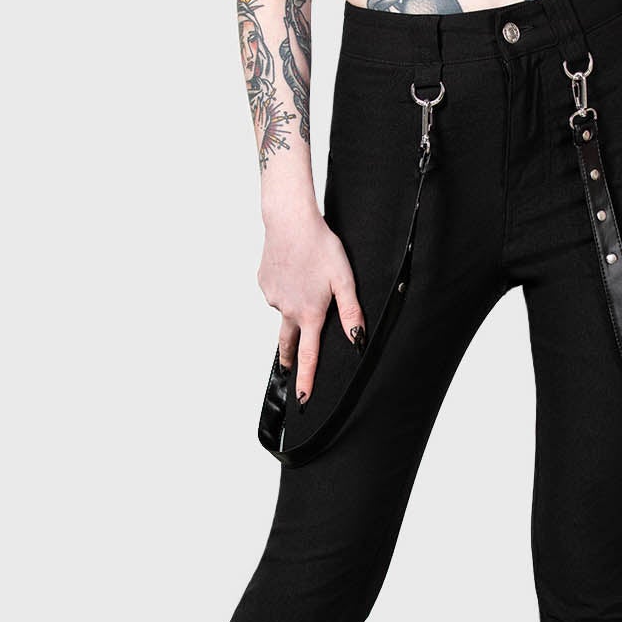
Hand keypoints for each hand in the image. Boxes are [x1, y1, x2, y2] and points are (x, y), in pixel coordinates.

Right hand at [258, 208, 364, 405]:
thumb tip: (358, 341)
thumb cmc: (321, 247)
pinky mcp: (264, 282)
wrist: (290, 221)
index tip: (302, 399)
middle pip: (289, 342)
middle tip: (288, 369)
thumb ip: (352, 313)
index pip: (309, 355)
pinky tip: (293, 269)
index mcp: (310, 313)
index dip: (306, 379)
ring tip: (305, 280)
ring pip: (285, 309)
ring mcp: (273, 296)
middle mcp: (288, 309)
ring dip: (294, 305)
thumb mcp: (344, 280)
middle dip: (290, 359)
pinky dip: (286, 286)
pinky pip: (277, 291)